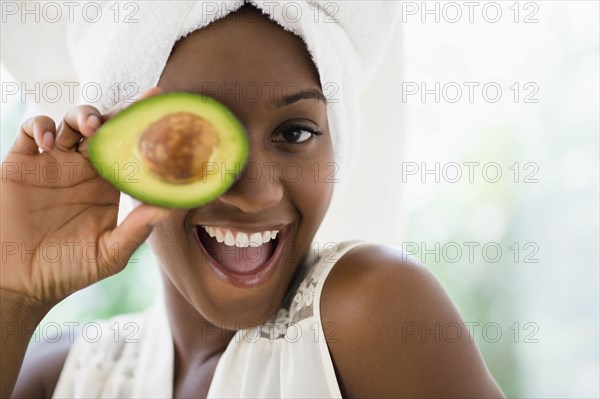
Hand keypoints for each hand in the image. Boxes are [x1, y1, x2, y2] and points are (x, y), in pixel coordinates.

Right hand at [0, 87, 172, 308]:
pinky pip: (31, 131)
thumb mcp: (109, 254)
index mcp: (108, 185)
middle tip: (129, 109)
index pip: (130, 149)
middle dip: (117, 114)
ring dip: (82, 115)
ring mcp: (53, 164)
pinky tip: (50, 144)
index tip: (160, 109)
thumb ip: (137, 229)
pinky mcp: (22, 164)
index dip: (143, 130)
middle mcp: (84, 169)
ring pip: (70, 122)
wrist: (17, 281)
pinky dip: (42, 127)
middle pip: (104, 128)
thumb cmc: (67, 270)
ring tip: (91, 126)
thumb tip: (169, 208)